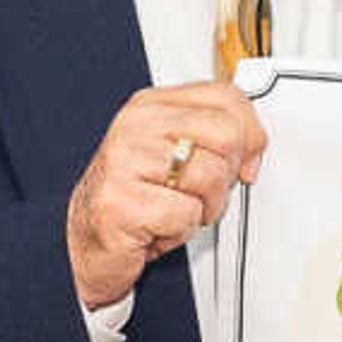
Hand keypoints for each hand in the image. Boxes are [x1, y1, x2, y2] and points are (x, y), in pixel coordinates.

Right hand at [67, 81, 267, 309]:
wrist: (88, 243)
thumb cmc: (135, 199)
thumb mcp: (177, 156)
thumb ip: (215, 138)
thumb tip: (253, 148)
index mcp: (151, 106)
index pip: (226, 98)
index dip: (249, 133)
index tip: (244, 159)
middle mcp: (136, 126)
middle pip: (227, 136)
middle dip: (225, 175)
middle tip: (199, 192)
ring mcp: (126, 161)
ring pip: (211, 178)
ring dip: (203, 208)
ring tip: (173, 209)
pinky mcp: (122, 201)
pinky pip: (186, 214)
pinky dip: (180, 230)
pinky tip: (157, 226)